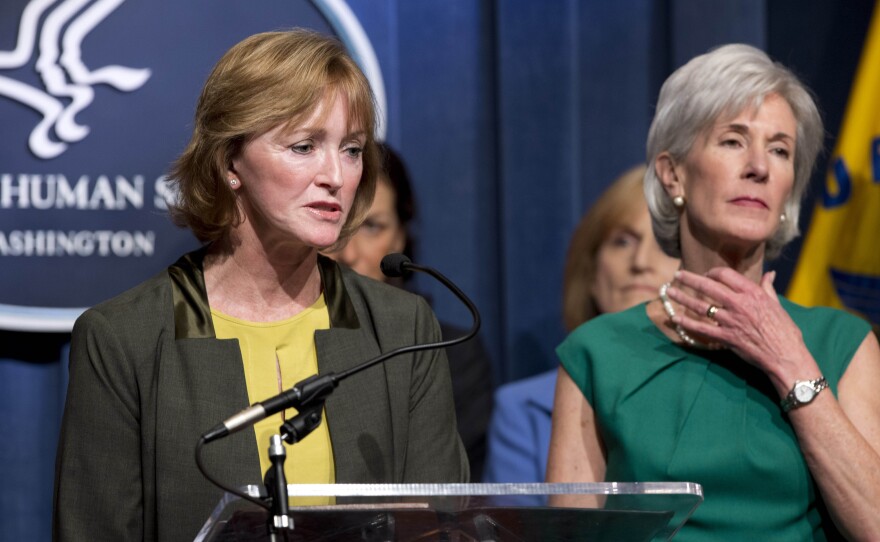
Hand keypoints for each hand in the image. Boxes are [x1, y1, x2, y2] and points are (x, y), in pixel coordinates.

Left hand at [666, 268, 818, 393]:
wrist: (786, 355)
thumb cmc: (785, 331)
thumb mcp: (777, 305)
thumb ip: (768, 288)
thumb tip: (770, 274)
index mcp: (752, 293)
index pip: (726, 275)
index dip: (713, 272)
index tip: (706, 274)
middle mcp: (739, 304)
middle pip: (708, 286)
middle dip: (690, 279)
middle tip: (677, 276)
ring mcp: (730, 321)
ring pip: (700, 306)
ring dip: (682, 298)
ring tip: (669, 292)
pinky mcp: (725, 337)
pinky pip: (701, 328)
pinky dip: (686, 323)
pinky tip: (674, 318)